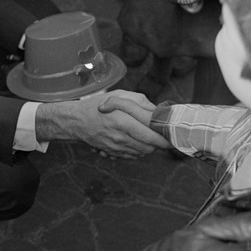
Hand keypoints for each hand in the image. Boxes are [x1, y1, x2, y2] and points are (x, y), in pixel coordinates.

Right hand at [35, 90, 170, 158]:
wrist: (76, 121)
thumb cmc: (98, 105)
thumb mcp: (119, 95)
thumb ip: (140, 101)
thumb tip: (158, 111)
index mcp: (123, 120)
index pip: (151, 134)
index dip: (165, 137)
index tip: (174, 134)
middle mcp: (120, 136)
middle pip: (150, 146)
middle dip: (161, 143)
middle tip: (168, 137)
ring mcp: (116, 147)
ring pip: (143, 152)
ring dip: (152, 147)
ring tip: (154, 137)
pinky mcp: (113, 153)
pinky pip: (133, 156)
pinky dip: (141, 150)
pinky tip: (140, 141)